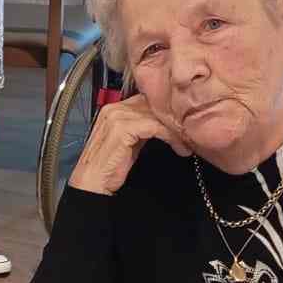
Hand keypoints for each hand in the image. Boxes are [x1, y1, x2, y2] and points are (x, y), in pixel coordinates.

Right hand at [66, 93, 191, 195]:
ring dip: (175, 129)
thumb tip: (164, 124)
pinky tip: (178, 147)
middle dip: (174, 119)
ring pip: (157, 115)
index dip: (167, 111)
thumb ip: (142, 128)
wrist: (92, 183)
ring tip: (187, 142)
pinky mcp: (123, 128)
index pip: (147, 99)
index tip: (183, 125)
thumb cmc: (109, 167)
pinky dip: (170, 136)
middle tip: (190, 133)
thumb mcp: (130, 142)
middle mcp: (114, 108)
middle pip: (153, 104)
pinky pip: (154, 126)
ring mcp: (117, 116)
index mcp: (114, 108)